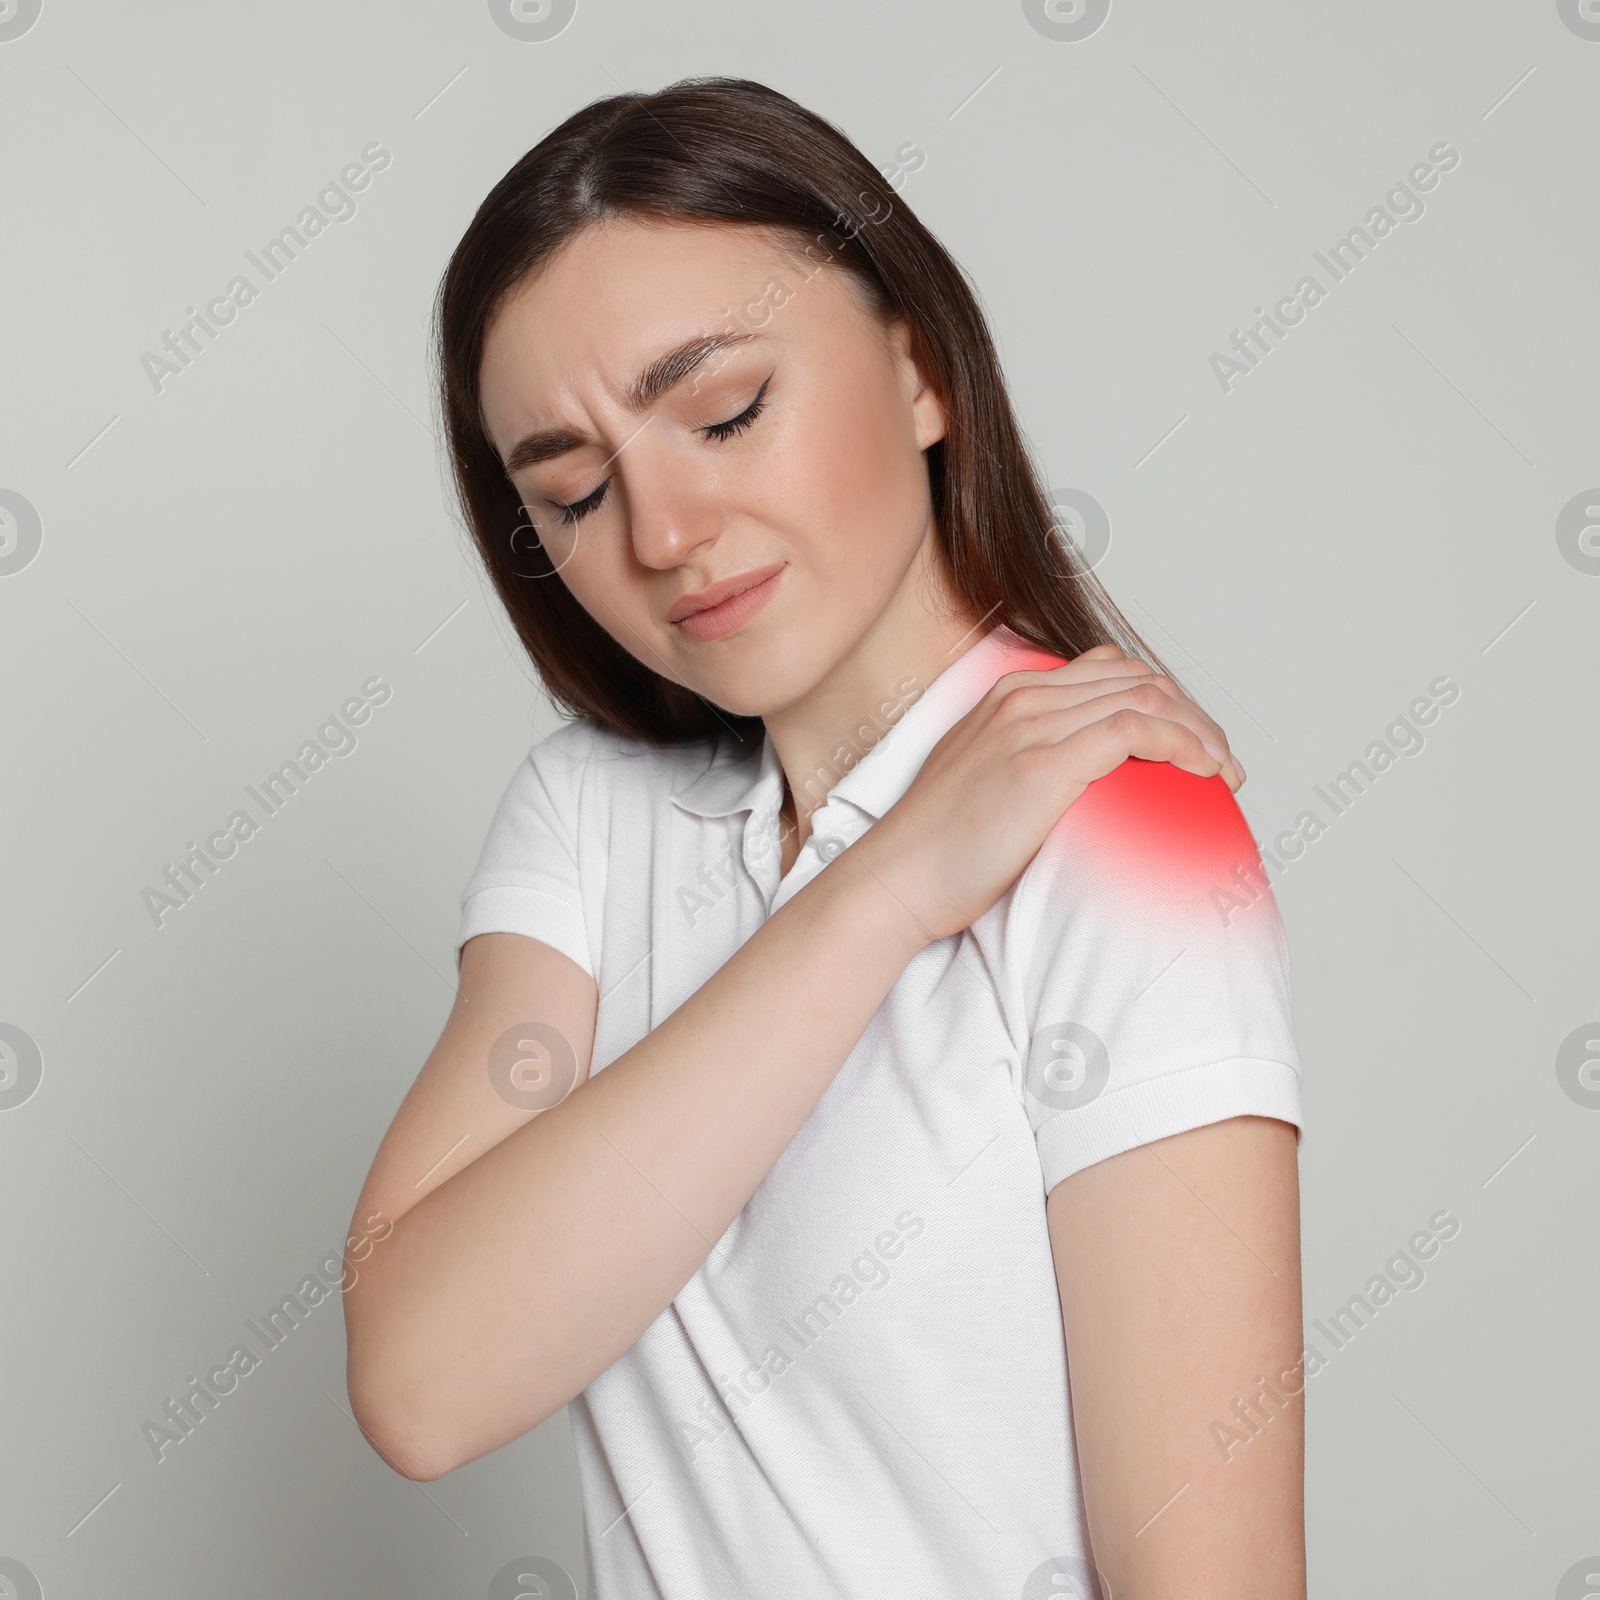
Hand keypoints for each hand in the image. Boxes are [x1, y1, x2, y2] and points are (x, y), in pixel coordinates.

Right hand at [849, 644, 1243, 944]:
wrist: (897, 878)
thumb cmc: (937, 852)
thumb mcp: (982, 786)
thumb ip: (1025, 766)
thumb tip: (1075, 791)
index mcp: (1008, 697)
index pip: (1110, 670)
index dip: (1164, 700)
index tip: (1191, 744)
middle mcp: (1023, 698)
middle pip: (1138, 677)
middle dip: (1192, 713)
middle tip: (1220, 761)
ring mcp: (1032, 726)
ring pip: (1147, 697)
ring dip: (1201, 730)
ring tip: (1224, 772)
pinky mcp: (1044, 763)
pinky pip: (1138, 730)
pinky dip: (1184, 743)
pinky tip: (1206, 772)